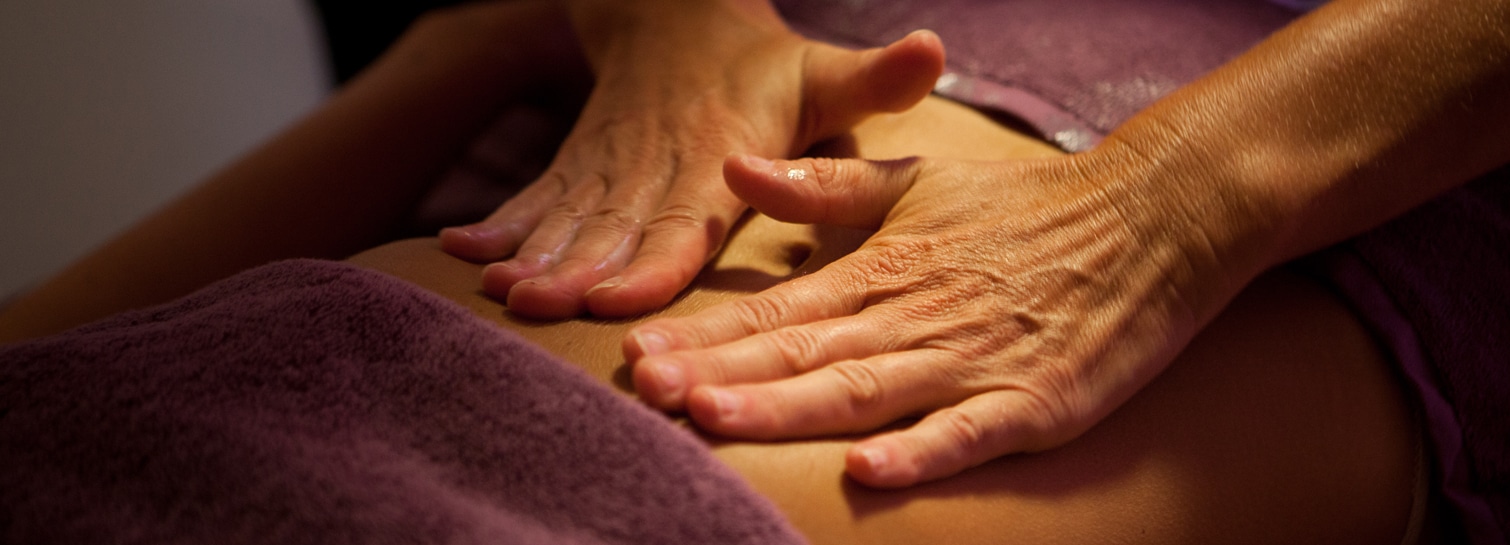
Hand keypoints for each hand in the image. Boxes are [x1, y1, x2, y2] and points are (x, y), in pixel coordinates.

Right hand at [440, 2, 943, 318]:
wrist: (676, 16)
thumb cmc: (764, 68)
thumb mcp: (821, 73)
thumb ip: (871, 79)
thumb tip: (934, 51)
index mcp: (717, 155)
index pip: (685, 215)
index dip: (654, 257)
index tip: (622, 297)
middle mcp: (655, 164)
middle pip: (616, 225)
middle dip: (577, 269)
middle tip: (540, 308)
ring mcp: (608, 165)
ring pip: (569, 216)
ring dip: (533, 254)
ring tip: (502, 292)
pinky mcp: (579, 167)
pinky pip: (537, 196)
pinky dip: (500, 225)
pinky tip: (460, 256)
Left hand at [625, 149, 1252, 486]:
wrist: (1150, 218)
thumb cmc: (1021, 210)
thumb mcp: (915, 182)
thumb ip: (821, 190)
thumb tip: (733, 170)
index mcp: (882, 269)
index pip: (777, 308)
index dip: (706, 333)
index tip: (637, 352)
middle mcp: (917, 316)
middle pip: (804, 351)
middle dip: (722, 372)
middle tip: (645, 392)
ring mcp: (976, 362)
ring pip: (867, 390)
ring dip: (790, 407)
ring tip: (716, 418)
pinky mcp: (1036, 402)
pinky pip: (970, 433)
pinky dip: (921, 452)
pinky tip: (869, 470)